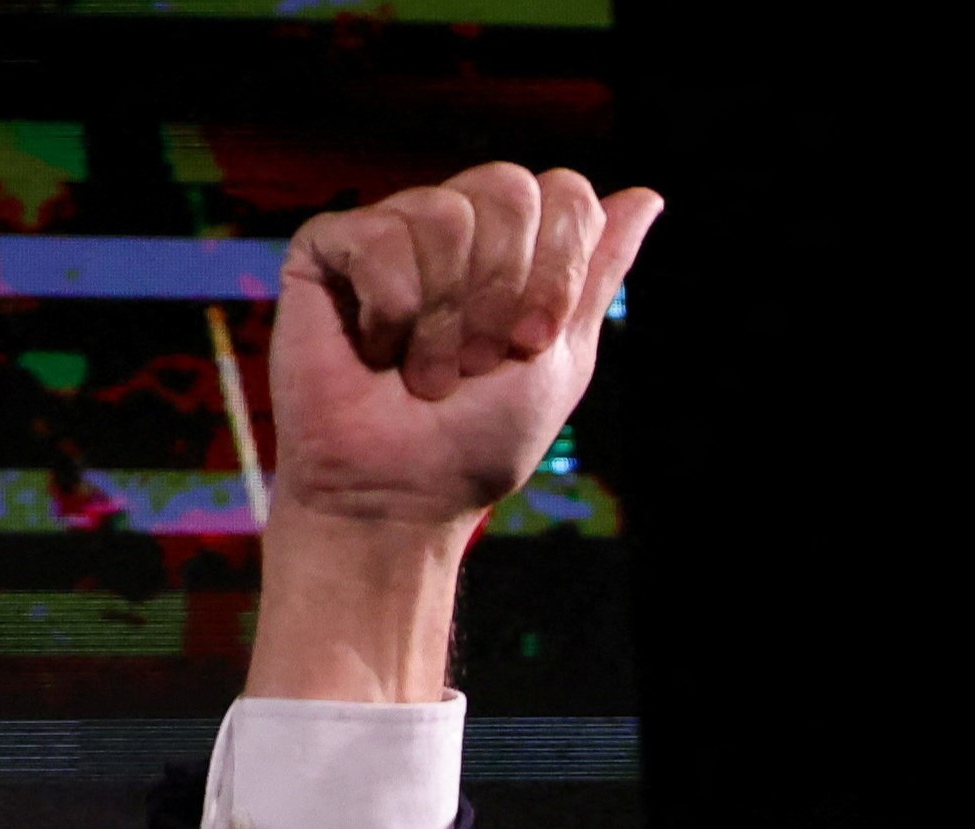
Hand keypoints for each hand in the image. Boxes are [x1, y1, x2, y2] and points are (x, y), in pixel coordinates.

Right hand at [270, 163, 661, 539]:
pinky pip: (377, 234)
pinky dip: (390, 310)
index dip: (559, 268)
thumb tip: (648, 195)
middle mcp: (453, 224)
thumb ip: (598, 273)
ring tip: (426, 372)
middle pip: (510, 189)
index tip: (532, 343)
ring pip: (445, 212)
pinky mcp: (326, 247)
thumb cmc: (476, 440)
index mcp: (512, 246)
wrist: (399, 494)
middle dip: (505, 289)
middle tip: (479, 361)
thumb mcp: (562, 357)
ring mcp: (388, 230)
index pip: (564, 193)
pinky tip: (377, 351)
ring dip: (445, 315)